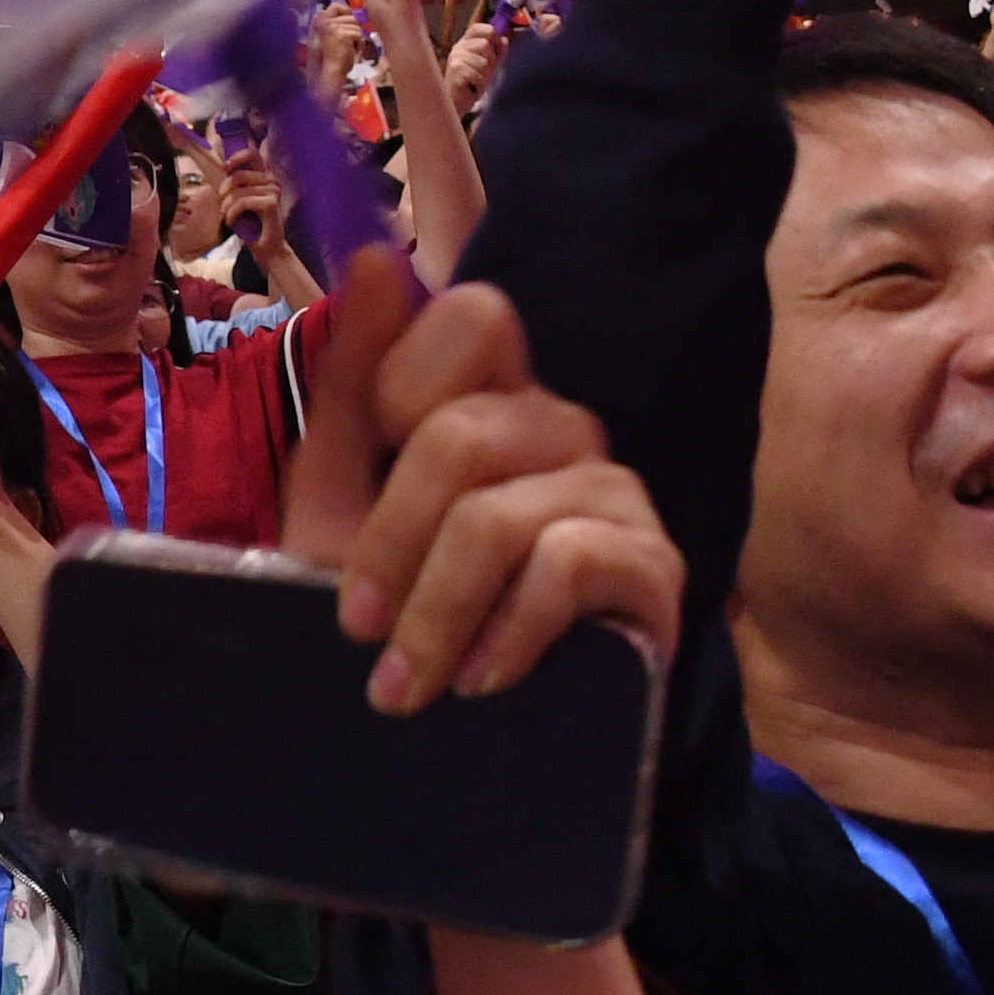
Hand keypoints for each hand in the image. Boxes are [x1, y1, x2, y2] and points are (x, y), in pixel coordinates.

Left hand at [276, 246, 683, 712]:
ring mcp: (614, 493)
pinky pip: (565, 568)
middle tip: (357, 629)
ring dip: (434, 615)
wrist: (463, 741)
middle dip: (389, 545)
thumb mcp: (341, 504)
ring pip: (500, 519)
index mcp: (491, 399)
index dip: (402, 381)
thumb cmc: (404, 612)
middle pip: (463, 435)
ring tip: (404, 687)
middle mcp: (561, 428)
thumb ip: (351, 387)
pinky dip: (506, 634)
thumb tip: (377, 253)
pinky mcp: (652, 567)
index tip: (372, 468)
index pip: (474, 316)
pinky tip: (482, 681)